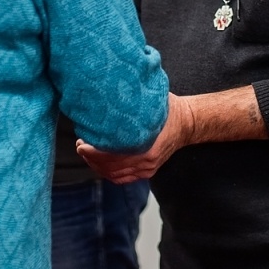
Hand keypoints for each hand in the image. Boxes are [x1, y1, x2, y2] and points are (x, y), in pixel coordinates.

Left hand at [76, 93, 191, 182]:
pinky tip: (98, 163)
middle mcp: (146, 161)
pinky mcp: (147, 171)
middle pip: (110, 168)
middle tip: (80, 145)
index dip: (93, 152)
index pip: (112, 157)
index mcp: (147, 147)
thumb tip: (107, 91)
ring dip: (97, 166)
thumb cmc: (169, 109)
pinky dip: (107, 172)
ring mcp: (147, 169)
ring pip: (114, 175)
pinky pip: (122, 178)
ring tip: (86, 152)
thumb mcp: (151, 101)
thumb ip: (132, 101)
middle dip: (91, 158)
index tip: (82, 141)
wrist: (188, 123)